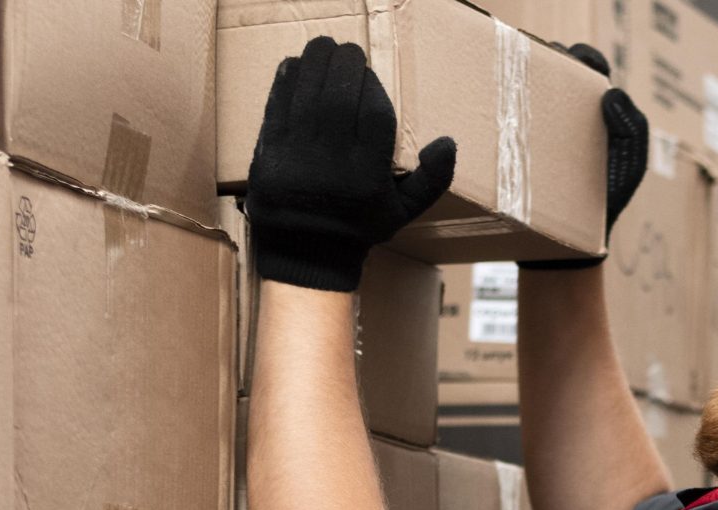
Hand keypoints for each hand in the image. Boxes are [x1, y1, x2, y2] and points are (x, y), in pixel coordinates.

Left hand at [246, 36, 456, 291]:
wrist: (306, 255)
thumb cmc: (359, 227)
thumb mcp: (403, 212)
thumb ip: (432, 179)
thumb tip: (448, 142)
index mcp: (367, 176)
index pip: (374, 114)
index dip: (372, 87)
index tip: (369, 73)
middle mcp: (333, 164)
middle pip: (339, 96)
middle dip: (343, 64)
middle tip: (346, 50)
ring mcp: (297, 158)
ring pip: (307, 95)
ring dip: (314, 62)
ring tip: (322, 47)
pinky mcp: (269, 154)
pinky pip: (277, 106)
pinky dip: (286, 81)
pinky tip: (295, 66)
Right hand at [520, 45, 648, 269]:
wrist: (572, 243)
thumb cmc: (608, 199)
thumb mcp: (631, 163)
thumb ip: (632, 127)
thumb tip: (611, 92)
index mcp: (596, 107)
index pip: (590, 66)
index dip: (582, 56)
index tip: (571, 58)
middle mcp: (567, 111)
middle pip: (554, 69)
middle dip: (544, 59)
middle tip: (532, 64)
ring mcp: (540, 128)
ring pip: (528, 89)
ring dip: (519, 79)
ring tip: (511, 79)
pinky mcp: (518, 146)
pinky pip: (509, 120)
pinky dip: (503, 109)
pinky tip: (496, 107)